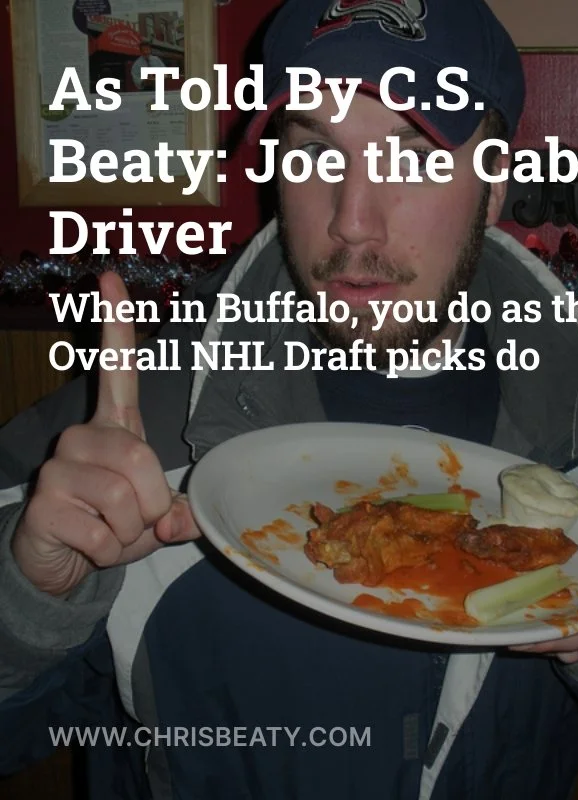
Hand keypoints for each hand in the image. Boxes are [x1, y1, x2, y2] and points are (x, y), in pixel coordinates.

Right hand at [12, 272, 200, 596]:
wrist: (62, 561)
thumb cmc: (113, 526)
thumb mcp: (155, 518)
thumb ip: (176, 511)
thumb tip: (183, 520)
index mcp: (116, 428)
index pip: (117, 370)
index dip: (116, 326)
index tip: (111, 279)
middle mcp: (83, 435)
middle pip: (140, 456)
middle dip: (154, 502)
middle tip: (141, 521)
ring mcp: (59, 464)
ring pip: (123, 496)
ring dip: (131, 529)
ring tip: (112, 532)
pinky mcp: (42, 500)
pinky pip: (102, 529)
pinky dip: (109, 549)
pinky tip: (89, 545)